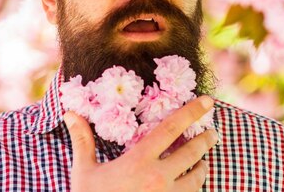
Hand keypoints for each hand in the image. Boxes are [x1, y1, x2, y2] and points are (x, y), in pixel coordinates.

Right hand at [63, 95, 217, 191]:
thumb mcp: (84, 172)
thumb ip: (83, 141)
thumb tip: (70, 113)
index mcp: (139, 162)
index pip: (171, 129)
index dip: (191, 112)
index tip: (207, 101)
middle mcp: (158, 179)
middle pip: (192, 153)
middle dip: (205, 141)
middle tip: (213, 133)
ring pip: (197, 179)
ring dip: (202, 168)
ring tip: (202, 163)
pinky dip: (193, 190)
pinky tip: (190, 187)